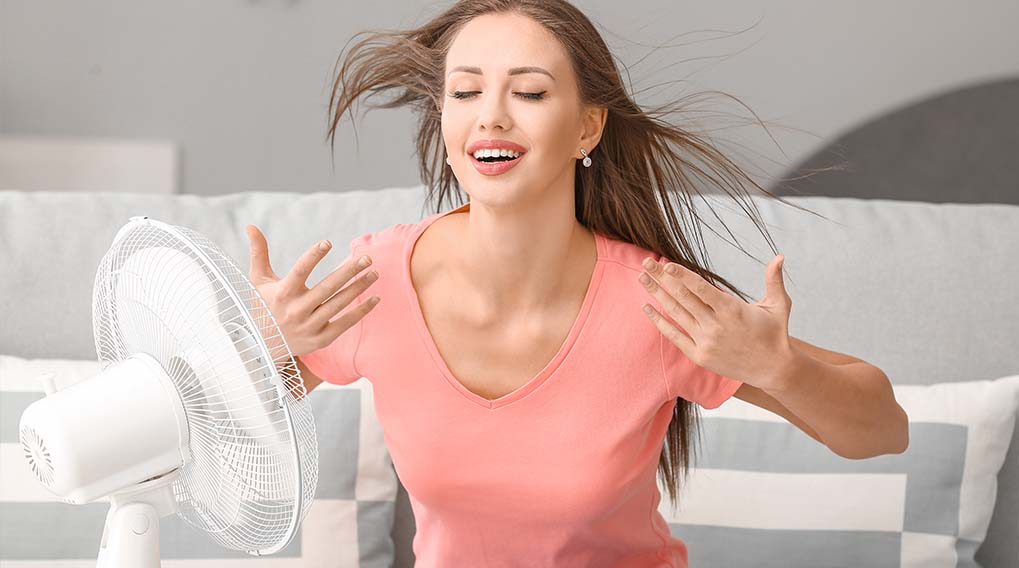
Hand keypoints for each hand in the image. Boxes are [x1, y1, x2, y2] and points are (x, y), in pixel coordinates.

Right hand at [246, 225, 379, 357]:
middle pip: (327, 287)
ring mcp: (310, 326)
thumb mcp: (258, 281)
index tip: (328, 242)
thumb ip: (258, 253)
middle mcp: (297, 310)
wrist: (263, 346)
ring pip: (339, 303)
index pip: (300, 270)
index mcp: (283, 292)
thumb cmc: (263, 306)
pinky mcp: (321, 339)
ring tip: (374, 272)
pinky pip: (345, 323)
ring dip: (359, 287)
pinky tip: (375, 298)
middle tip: (366, 257)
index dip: (313, 256)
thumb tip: (250, 226)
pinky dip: (361, 311)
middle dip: (349, 271)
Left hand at [638, 254, 794, 389]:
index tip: (666, 264)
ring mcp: (705, 342)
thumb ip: (774, 279)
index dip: (682, 276)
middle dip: (662, 278)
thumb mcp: (779, 305)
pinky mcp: (699, 355)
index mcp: (732, 310)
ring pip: (676, 314)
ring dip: (657, 295)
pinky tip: (647, 308)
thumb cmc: (775, 334)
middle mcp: (715, 325)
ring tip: (642, 279)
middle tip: (645, 263)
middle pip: (682, 297)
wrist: (773, 370)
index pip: (701, 289)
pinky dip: (659, 322)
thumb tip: (780, 256)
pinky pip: (674, 336)